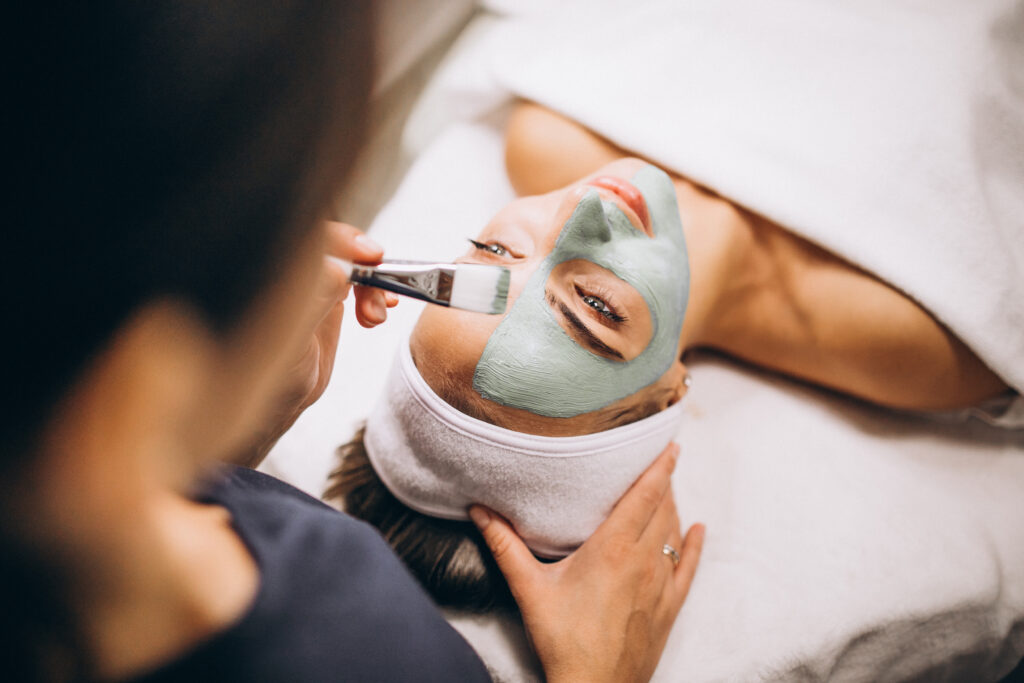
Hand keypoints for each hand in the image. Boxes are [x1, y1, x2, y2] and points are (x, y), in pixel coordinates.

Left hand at [233, 222, 396, 466]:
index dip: (342, 238)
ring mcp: (311, 282)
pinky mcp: (327, 296)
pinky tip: (382, 310)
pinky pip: (359, 281)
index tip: (369, 255)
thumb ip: (313, 304)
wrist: (276, 404)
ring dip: (375, 284)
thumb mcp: (291, 345)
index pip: (310, 237)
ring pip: (352, 263)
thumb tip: (337, 268)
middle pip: (337, 245)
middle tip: (382, 285)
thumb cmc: (265, 380)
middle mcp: (292, 272)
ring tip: (375, 317)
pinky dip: (377, 291)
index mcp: (273, 274)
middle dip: (365, 263)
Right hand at [470, 444, 703, 682]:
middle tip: (659, 460)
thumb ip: (505, 546)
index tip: (669, 444)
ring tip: (667, 489)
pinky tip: (699, 530)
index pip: (645, 495)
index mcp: (614, 549)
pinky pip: (689, 567)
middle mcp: (644, 561)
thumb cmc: (562, 640)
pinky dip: (694, 545)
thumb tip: (480, 511)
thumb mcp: (530, 589)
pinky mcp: (669, 607)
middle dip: (663, 482)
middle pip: (663, 508)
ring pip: (676, 533)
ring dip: (674, 507)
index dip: (659, 467)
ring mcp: (661, 585)